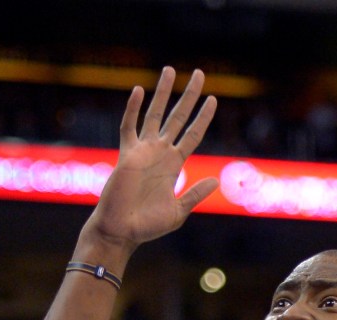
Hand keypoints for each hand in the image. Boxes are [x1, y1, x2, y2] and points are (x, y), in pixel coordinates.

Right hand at [87, 66, 217, 250]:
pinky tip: (139, 91)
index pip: (193, 135)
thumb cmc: (147, 226)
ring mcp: (143, 151)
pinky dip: (132, 109)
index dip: (203, 118)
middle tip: (200, 73)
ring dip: (162, 93)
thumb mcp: (178, 211)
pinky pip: (129, 127)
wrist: (122, 231)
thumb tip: (215, 179)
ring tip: (170, 70)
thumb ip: (195, 194)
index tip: (213, 99)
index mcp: (174, 165)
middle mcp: (160, 153)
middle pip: (178, 117)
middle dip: (189, 96)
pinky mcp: (126, 155)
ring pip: (155, 114)